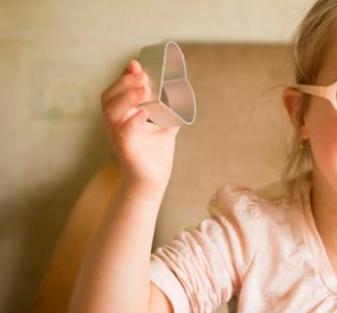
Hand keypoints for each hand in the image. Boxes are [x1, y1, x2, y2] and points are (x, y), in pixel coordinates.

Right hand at [101, 59, 179, 194]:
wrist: (154, 180)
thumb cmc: (155, 153)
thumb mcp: (165, 126)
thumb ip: (171, 109)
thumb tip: (181, 91)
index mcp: (123, 115)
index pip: (118, 90)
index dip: (124, 76)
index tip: (136, 64)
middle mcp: (116, 123)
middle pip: (109, 97)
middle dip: (125, 83)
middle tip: (143, 76)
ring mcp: (118, 135)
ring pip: (112, 111)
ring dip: (128, 97)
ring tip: (145, 89)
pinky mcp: (125, 149)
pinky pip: (123, 132)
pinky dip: (132, 122)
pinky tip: (143, 114)